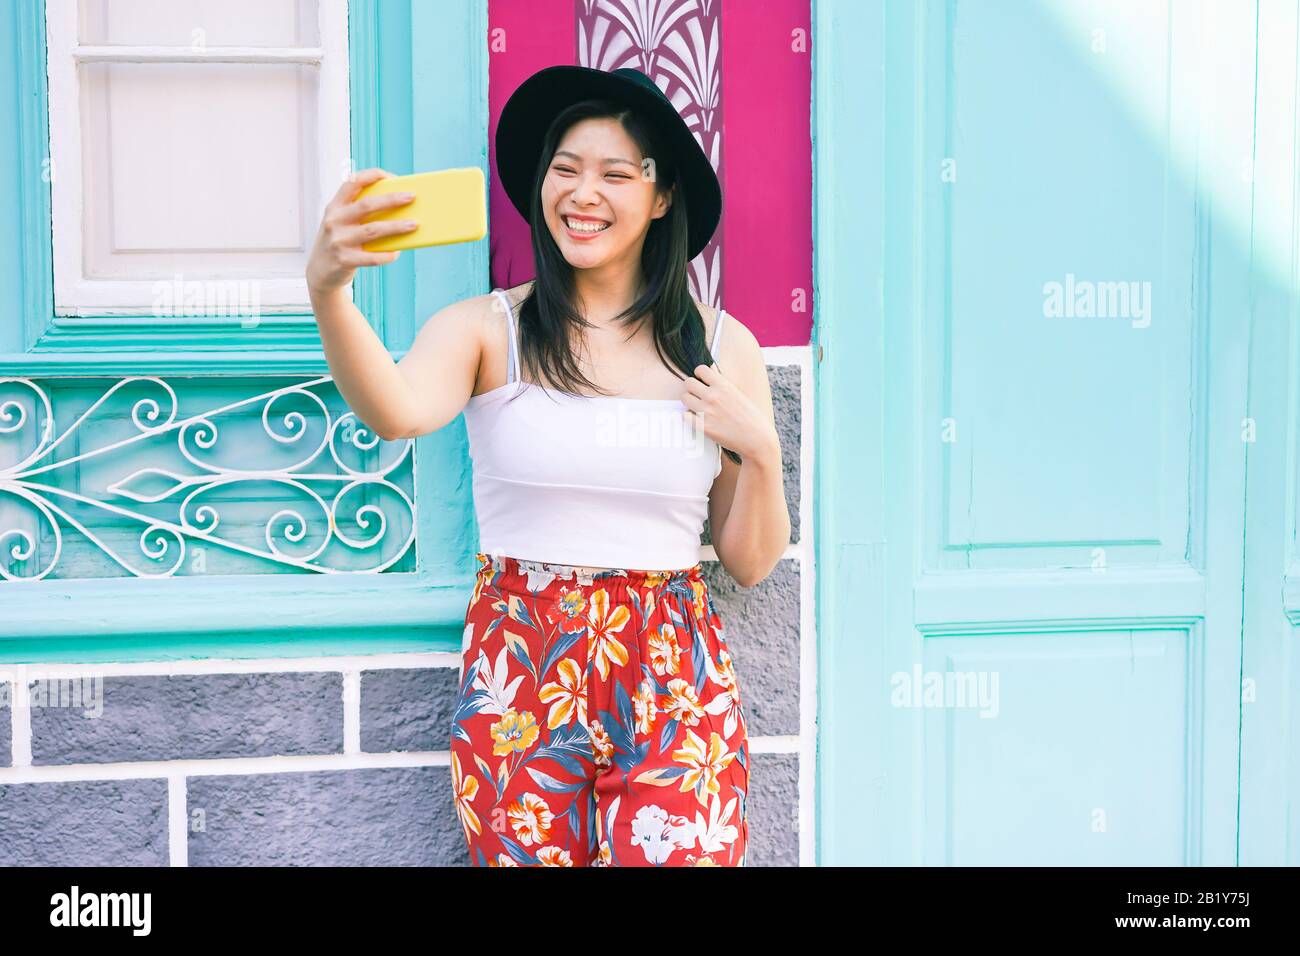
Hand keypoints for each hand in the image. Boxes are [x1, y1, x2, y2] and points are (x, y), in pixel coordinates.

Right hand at [306, 167, 417, 295]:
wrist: (320, 272)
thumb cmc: (340, 242)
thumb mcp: (342, 223)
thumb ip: (360, 213)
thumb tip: (398, 208)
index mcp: (335, 207)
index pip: (351, 183)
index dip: (371, 176)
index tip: (391, 176)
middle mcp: (334, 221)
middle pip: (366, 205)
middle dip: (391, 199)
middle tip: (411, 197)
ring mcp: (338, 241)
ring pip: (372, 230)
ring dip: (396, 227)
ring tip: (414, 225)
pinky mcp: (344, 260)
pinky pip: (371, 257)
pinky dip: (387, 255)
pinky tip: (397, 252)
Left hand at [682, 363, 778, 461]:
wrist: (757, 438)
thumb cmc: (751, 417)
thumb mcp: (738, 394)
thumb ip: (722, 386)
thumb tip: (709, 378)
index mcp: (724, 386)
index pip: (701, 369)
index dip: (699, 374)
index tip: (701, 380)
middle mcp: (713, 396)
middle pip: (688, 383)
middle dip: (691, 388)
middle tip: (697, 395)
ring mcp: (707, 411)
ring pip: (684, 398)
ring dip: (689, 401)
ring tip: (697, 407)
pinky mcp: (704, 427)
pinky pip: (685, 416)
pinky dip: (689, 417)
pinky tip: (696, 419)